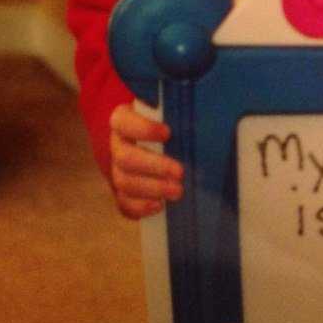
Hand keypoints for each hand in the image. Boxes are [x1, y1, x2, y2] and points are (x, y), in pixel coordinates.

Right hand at [109, 104, 184, 219]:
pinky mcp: (124, 192)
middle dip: (154, 166)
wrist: (169, 146)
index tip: (168, 133)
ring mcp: (118, 169)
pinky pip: (125, 203)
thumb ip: (183, 117)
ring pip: (124, 182)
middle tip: (180, 172)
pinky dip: (141, 206)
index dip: (142, 128)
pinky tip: (160, 205)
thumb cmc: (175, 125)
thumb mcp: (178, 116)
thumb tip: (204, 121)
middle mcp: (119, 145)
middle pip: (125, 157)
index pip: (123, 121)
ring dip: (152, 188)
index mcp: (126, 121)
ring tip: (177, 191)